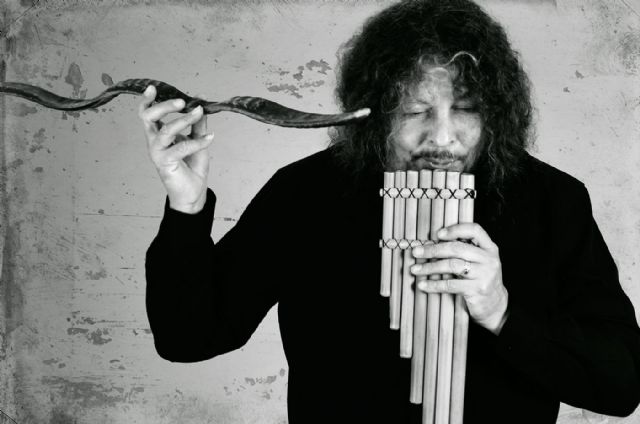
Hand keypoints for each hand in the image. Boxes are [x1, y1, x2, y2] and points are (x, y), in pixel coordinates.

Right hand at [138, 85, 213, 213]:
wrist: (193, 192)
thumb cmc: (191, 166)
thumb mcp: (197, 139)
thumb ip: (197, 122)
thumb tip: (201, 101)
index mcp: (158, 134)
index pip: (146, 114)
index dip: (147, 100)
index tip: (154, 88)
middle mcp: (154, 142)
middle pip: (148, 117)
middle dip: (164, 106)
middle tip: (182, 102)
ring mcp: (158, 153)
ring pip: (165, 131)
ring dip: (183, 120)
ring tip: (199, 113)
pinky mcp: (165, 164)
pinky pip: (180, 148)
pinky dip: (197, 141)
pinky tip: (210, 138)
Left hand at [411, 223, 508, 334]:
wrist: (495, 306)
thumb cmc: (480, 279)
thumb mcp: (478, 262)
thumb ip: (463, 251)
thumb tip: (430, 243)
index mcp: (489, 248)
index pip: (474, 230)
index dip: (455, 229)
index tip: (437, 234)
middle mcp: (489, 259)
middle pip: (457, 248)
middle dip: (433, 250)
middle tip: (416, 252)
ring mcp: (484, 275)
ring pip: (452, 265)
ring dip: (430, 267)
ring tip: (415, 269)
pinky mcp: (477, 290)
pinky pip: (451, 284)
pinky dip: (434, 284)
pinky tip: (423, 285)